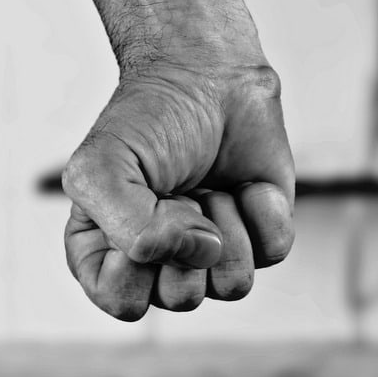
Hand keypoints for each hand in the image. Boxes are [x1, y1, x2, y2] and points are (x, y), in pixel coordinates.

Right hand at [62, 52, 294, 320]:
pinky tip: (246, 183)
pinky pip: (273, 252)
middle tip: (182, 189)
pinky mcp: (261, 234)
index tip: (143, 201)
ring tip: (212, 186)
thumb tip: (198, 252)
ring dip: (227, 224)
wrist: (208, 75)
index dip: (140, 258)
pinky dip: (263, 210)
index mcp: (110, 255)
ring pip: (233, 284)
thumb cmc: (149, 118)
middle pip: (184, 297)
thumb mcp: (103, 166)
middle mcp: (164, 263)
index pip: (125, 301)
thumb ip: (126, 226)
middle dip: (187, 233)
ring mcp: (215, 252)